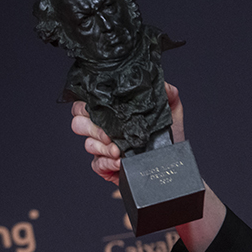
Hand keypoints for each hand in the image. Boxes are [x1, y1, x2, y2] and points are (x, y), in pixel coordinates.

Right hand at [70, 83, 185, 184]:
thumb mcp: (172, 113)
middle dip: (92, 129)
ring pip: (88, 145)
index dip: (85, 107)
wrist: (172, 162)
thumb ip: (168, 95)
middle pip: (79, 124)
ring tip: (118, 150)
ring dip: (102, 148)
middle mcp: (103, 130)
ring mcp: (102, 149)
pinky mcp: (106, 166)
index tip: (101, 111)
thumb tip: (163, 85)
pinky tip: (119, 162)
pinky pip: (97, 165)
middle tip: (110, 135)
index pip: (84, 105)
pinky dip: (107, 163)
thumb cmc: (169, 137)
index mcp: (111, 114)